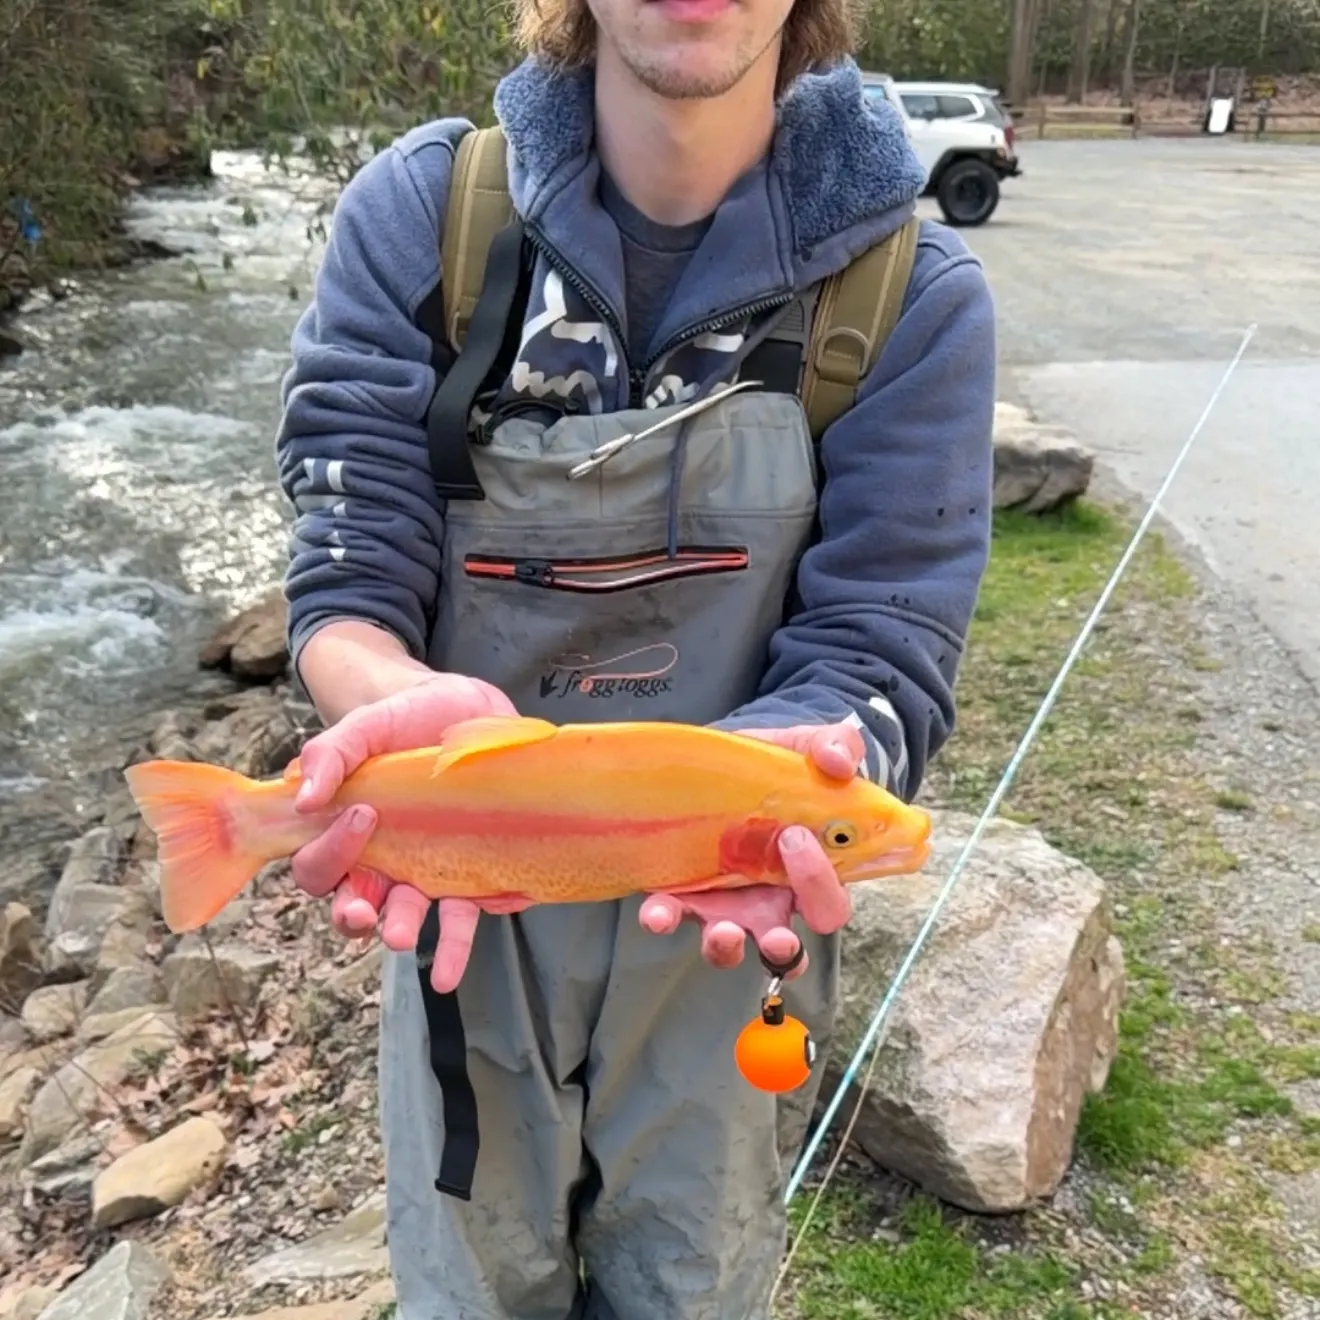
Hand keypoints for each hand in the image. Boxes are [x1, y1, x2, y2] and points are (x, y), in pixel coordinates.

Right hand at [288, 670, 516, 993]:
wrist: (463, 707)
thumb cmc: (402, 721)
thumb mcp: (363, 725)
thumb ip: (329, 753)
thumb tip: (302, 799)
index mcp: (346, 837)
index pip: (317, 868)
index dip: (329, 854)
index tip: (362, 814)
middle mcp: (384, 864)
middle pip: (357, 908)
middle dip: (359, 919)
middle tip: (368, 918)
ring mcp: (430, 871)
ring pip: (416, 915)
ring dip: (414, 931)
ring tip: (412, 942)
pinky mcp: (476, 868)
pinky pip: (481, 899)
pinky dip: (494, 903)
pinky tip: (507, 900)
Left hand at [638, 722, 863, 977]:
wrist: (723, 757)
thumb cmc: (776, 765)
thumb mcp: (807, 747)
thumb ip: (835, 746)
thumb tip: (838, 762)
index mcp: (808, 873)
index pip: (828, 905)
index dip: (819, 884)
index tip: (796, 838)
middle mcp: (769, 901)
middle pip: (785, 947)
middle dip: (782, 947)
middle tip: (775, 934)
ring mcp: (725, 903)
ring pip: (731, 946)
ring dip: (726, 947)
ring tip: (722, 933)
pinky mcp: (683, 892)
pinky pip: (672, 916)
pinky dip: (664, 918)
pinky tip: (658, 912)